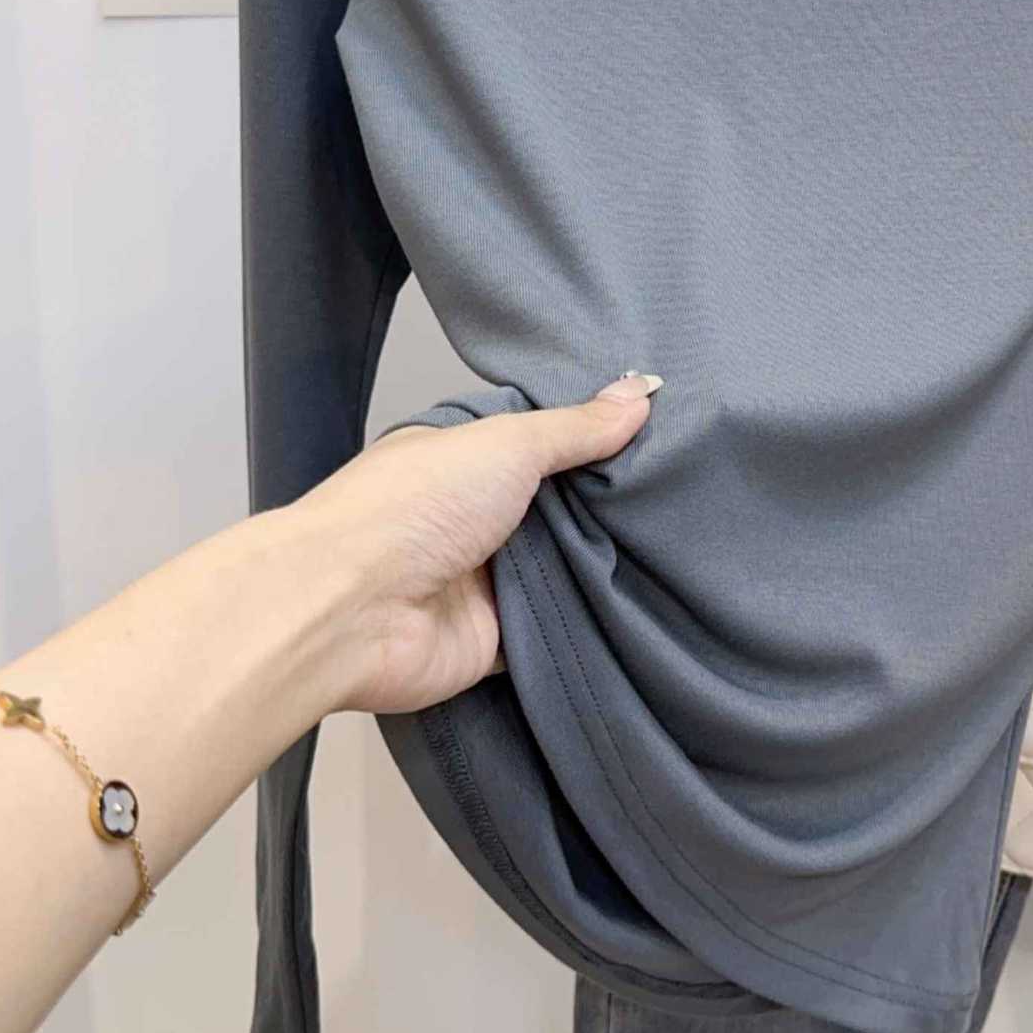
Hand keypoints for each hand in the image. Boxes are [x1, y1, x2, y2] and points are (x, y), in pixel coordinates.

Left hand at [279, 373, 662, 716]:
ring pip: (560, 568)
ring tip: (681, 539)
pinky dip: (587, 621)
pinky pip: (553, 629)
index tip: (658, 429)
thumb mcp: (507, 444)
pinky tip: (644, 601)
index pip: (538, 442)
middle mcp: (467, 516)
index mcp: (461, 458)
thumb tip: (640, 392)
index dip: (591, 437)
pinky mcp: (491, 639)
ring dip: (600, 562)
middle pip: (555, 507)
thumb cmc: (411, 508)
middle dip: (605, 503)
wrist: (350, 612)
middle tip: (683, 486)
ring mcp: (479, 579)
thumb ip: (576, 428)